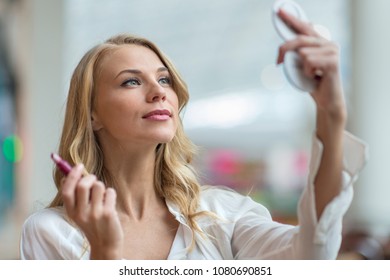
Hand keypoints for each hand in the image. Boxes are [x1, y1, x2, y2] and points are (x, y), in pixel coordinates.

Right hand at [61, 164, 123, 258]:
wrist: (106, 244)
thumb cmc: (94, 224)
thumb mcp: (79, 213)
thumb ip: (75, 197)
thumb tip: (68, 176)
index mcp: (71, 212)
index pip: (66, 190)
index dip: (72, 175)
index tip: (79, 166)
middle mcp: (81, 213)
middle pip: (82, 185)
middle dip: (90, 177)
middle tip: (94, 179)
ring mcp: (95, 214)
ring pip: (99, 186)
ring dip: (102, 186)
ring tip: (103, 196)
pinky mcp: (108, 214)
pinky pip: (110, 192)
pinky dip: (111, 194)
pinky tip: (110, 203)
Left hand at [276, 8, 346, 125]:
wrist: (326, 101)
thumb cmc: (314, 83)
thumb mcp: (302, 65)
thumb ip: (297, 52)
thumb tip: (286, 44)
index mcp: (320, 42)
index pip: (304, 27)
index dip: (292, 19)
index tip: (280, 10)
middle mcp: (328, 43)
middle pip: (299, 39)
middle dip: (284, 49)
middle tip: (277, 61)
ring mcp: (332, 50)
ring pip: (303, 53)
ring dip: (301, 68)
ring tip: (311, 75)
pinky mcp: (333, 61)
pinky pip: (309, 62)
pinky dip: (308, 73)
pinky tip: (316, 77)